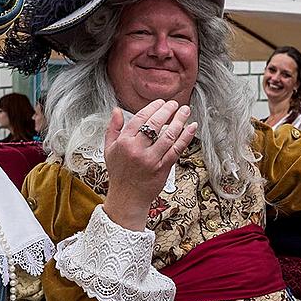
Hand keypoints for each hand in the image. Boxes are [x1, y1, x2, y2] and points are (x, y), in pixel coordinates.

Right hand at [103, 100, 197, 230]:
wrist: (127, 198)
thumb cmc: (119, 173)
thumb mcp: (108, 149)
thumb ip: (113, 128)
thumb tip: (117, 110)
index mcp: (124, 143)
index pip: (139, 119)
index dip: (152, 108)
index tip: (160, 102)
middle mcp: (137, 150)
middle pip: (155, 124)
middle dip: (167, 110)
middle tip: (175, 104)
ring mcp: (151, 159)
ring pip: (168, 135)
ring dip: (179, 120)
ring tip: (185, 111)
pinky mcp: (163, 168)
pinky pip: (177, 149)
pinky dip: (186, 137)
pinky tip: (191, 127)